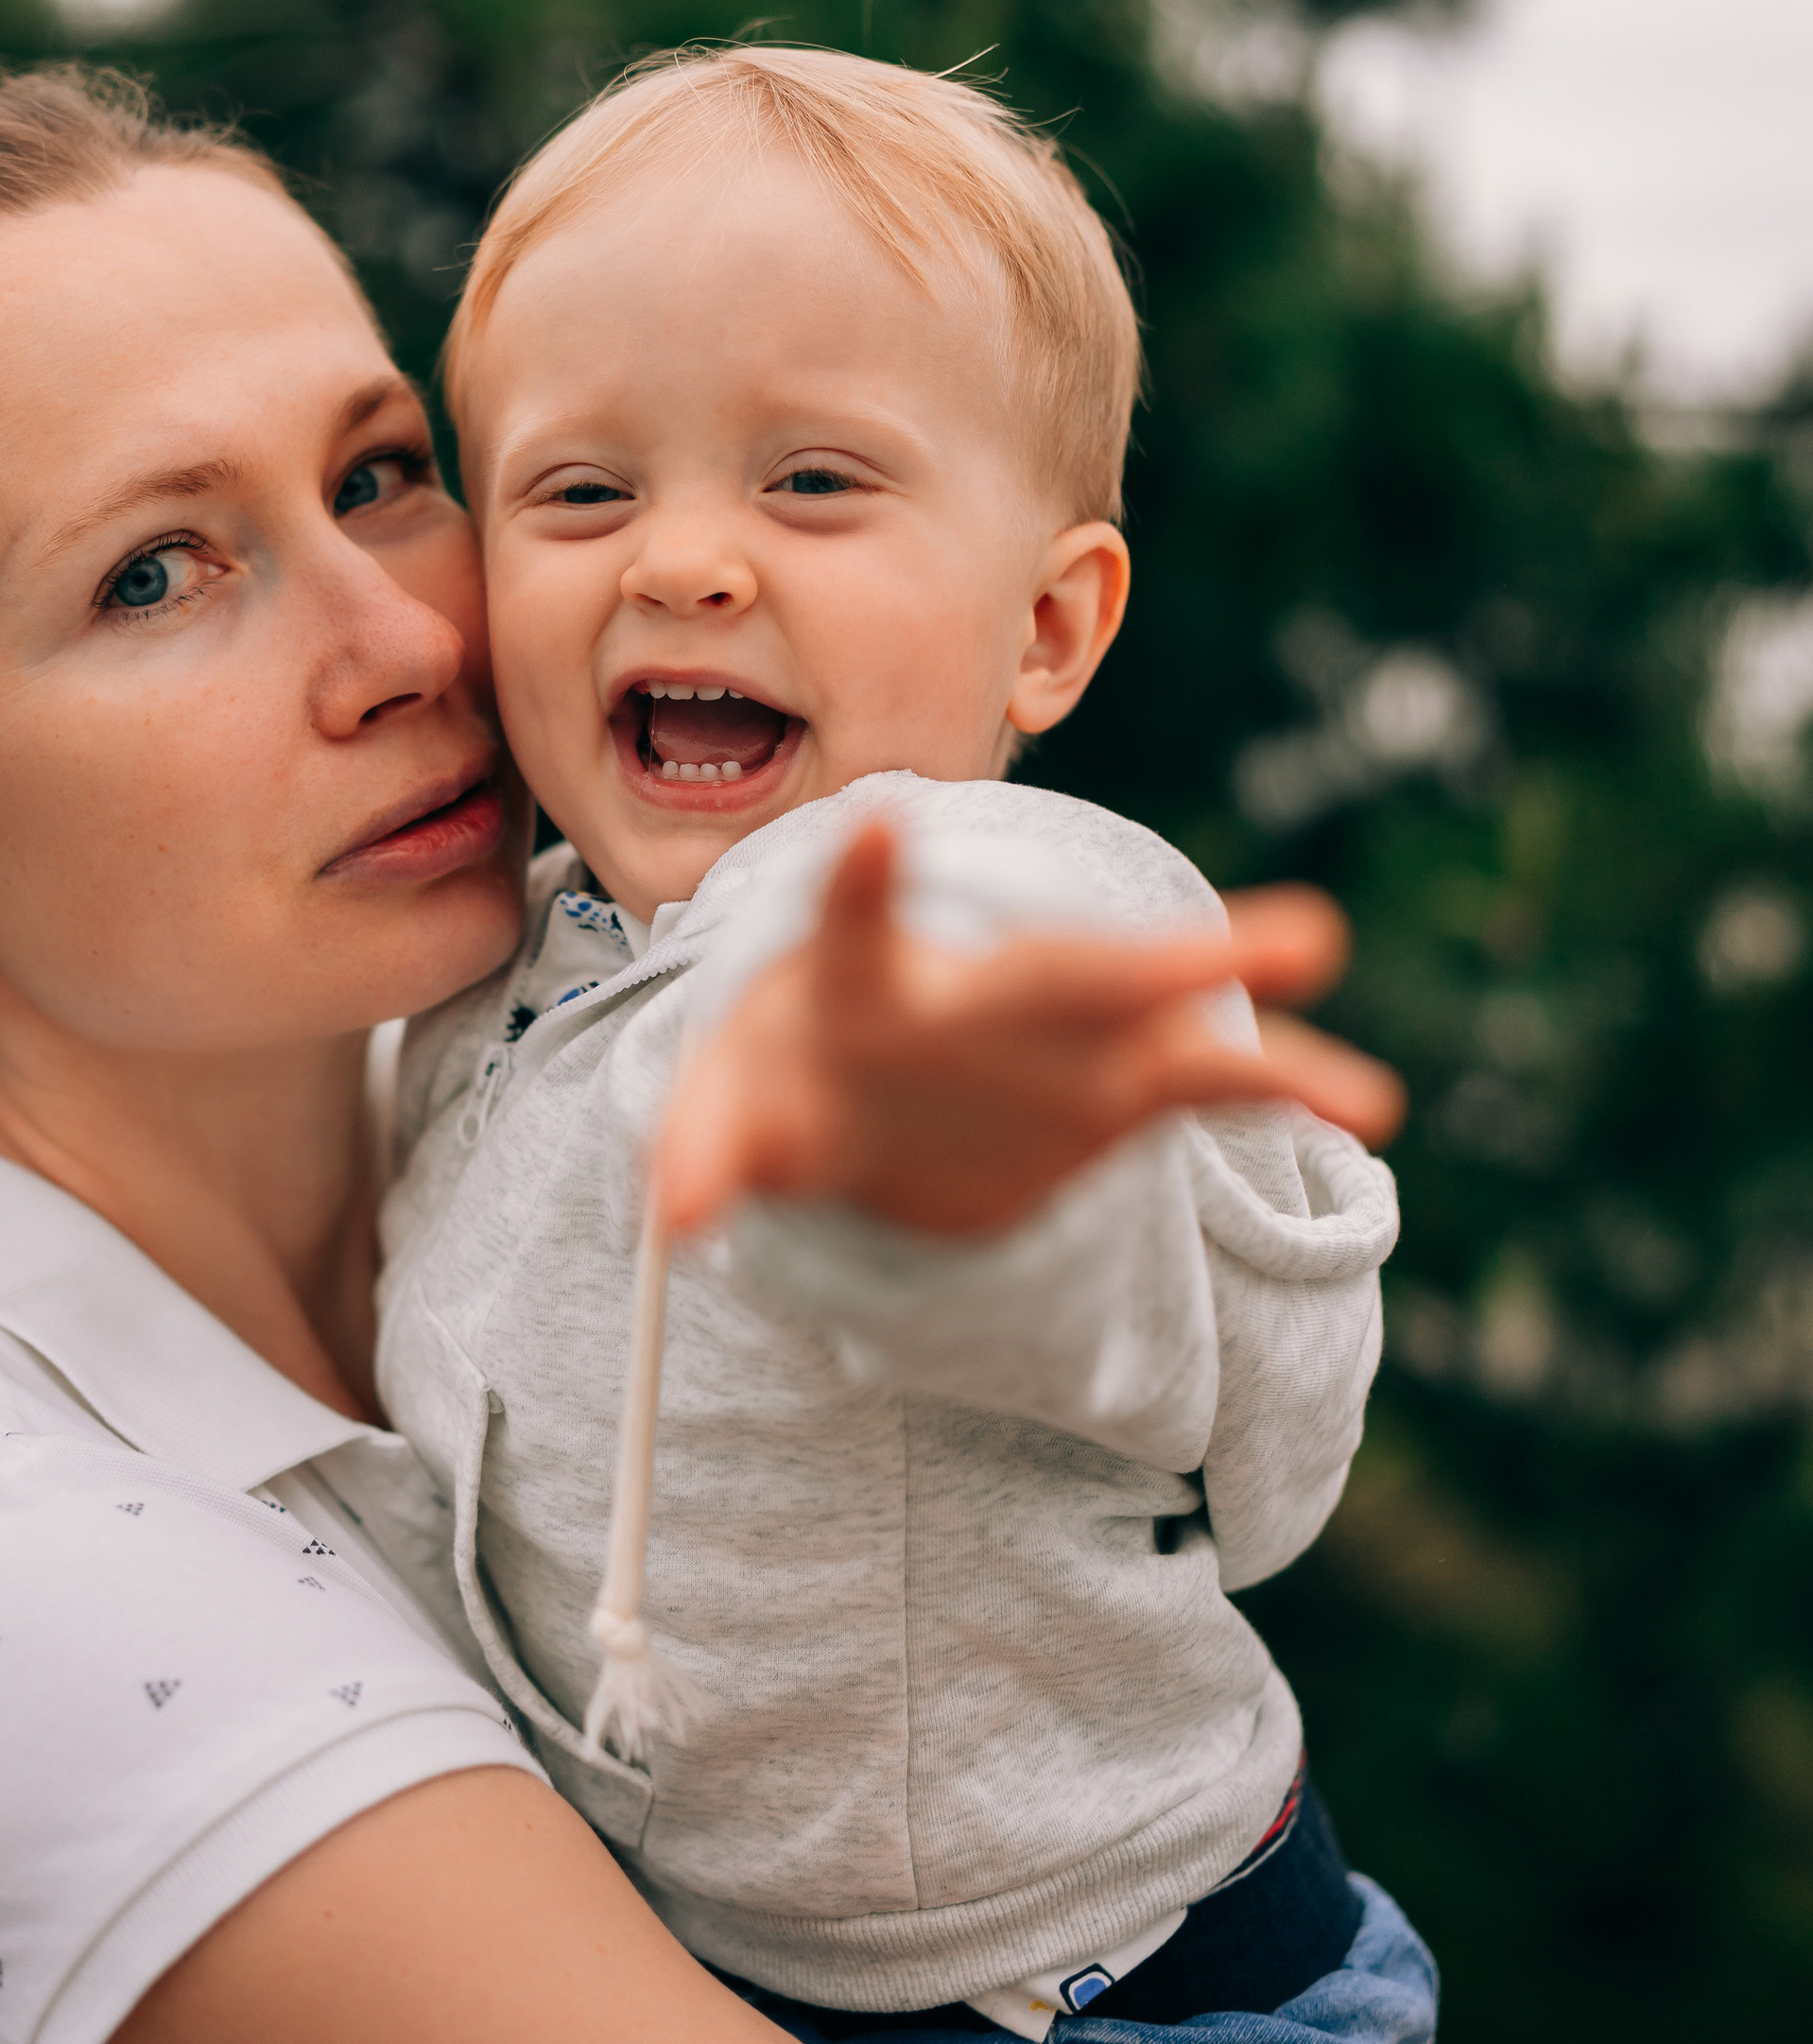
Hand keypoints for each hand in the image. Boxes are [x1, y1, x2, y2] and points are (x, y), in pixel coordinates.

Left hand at [653, 820, 1404, 1241]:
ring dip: (1227, 969)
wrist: (858, 1102)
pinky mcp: (1114, 1087)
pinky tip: (1368, 1104)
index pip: (852, 932)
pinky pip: (1208, 1079)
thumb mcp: (735, 1120)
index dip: (858, 888)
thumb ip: (708, 1156)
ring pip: (1150, 1000)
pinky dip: (1285, 1082)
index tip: (874, 824)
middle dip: (1122, 957)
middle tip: (1201, 941)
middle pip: (1045, 970)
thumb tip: (675, 1219)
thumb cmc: (784, 1086)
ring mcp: (1054, 1036)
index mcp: (862, 988)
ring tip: (1319, 940)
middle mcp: (974, 997)